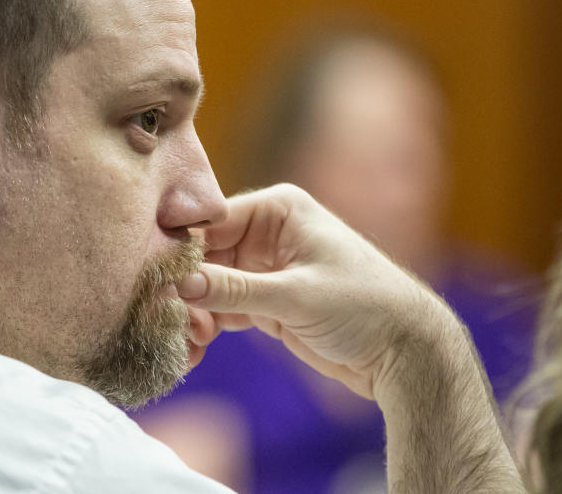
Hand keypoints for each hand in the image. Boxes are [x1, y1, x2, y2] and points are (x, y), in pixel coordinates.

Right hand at [178, 183, 450, 399]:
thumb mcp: (297, 296)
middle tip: (168, 320)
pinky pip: (221, 309)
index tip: (155, 278)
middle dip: (184, 288)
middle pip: (204, 255)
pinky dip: (207, 327)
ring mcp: (263, 268)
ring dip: (193, 312)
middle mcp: (266, 233)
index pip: (211, 221)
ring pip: (207, 285)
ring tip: (186, 341)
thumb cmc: (366, 306)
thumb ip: (236, 290)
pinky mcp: (264, 302)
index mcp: (278, 209)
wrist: (406, 353)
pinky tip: (194, 350)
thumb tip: (180, 284)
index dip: (181, 249)